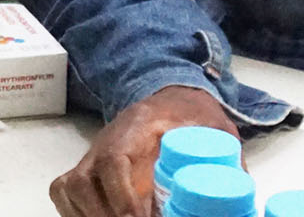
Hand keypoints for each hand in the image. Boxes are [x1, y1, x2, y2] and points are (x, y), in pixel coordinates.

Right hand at [50, 85, 237, 216]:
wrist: (172, 98)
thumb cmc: (191, 116)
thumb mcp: (214, 130)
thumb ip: (224, 162)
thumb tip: (237, 197)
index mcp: (136, 128)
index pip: (113, 160)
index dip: (121, 196)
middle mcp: (105, 142)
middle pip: (82, 181)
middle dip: (102, 215)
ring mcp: (92, 157)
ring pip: (69, 189)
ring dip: (89, 215)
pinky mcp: (88, 172)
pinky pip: (66, 194)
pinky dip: (77, 214)